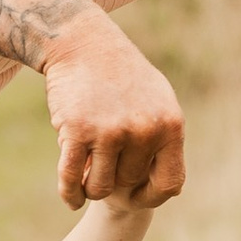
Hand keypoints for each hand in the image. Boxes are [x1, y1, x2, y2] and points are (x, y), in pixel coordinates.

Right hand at [41, 9, 187, 209]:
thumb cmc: (119, 73)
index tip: (135, 195)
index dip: (151, 196)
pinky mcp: (78, 130)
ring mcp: (111, 131)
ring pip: (101, 187)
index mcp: (170, 125)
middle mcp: (144, 130)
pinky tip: (70, 198)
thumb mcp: (157, 100)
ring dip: (90, 187)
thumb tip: (166, 184)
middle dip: (114, 179)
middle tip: (101, 165)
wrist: (83, 42)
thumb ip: (163, 138)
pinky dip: (70, 194)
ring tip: (86, 173)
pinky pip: (72, 179)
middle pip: (128, 183)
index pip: (170, 183)